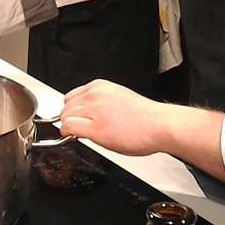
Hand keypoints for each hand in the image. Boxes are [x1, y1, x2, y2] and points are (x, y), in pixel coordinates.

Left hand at [59, 80, 177, 155]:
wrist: (160, 125)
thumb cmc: (146, 117)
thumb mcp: (119, 98)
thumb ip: (100, 102)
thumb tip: (87, 114)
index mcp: (100, 86)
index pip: (71, 96)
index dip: (73, 111)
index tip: (77, 119)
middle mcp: (95, 95)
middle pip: (66, 107)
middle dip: (70, 119)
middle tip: (80, 129)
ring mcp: (94, 110)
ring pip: (65, 117)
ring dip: (69, 127)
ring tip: (82, 134)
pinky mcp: (95, 128)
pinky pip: (69, 127)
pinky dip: (68, 134)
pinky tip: (76, 137)